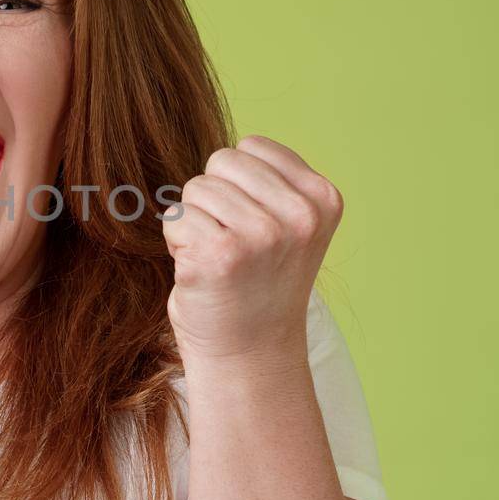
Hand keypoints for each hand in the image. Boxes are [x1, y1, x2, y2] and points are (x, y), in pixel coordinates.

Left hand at [162, 135, 342, 368]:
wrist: (250, 353)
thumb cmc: (259, 282)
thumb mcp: (290, 224)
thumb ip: (270, 181)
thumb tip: (228, 147)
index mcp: (322, 199)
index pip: (251, 146)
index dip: (238, 184)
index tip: (253, 226)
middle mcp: (299, 216)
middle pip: (221, 161)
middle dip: (214, 199)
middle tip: (233, 247)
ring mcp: (261, 235)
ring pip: (195, 189)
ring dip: (195, 224)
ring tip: (219, 261)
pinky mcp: (220, 256)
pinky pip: (176, 218)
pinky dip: (178, 245)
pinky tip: (202, 274)